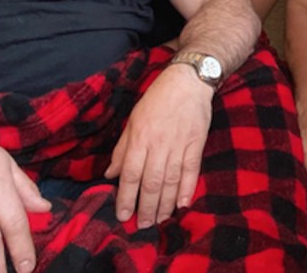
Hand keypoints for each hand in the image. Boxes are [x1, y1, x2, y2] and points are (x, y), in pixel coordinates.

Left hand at [105, 65, 212, 227]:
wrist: (188, 82)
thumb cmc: (157, 99)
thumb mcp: (133, 120)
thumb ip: (122, 149)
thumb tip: (110, 174)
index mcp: (140, 138)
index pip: (131, 174)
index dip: (126, 197)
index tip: (122, 215)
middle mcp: (159, 145)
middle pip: (151, 183)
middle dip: (145, 207)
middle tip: (141, 225)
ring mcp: (179, 145)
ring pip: (170, 181)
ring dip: (164, 204)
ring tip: (159, 220)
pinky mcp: (196, 144)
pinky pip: (191, 171)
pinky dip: (187, 188)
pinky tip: (182, 204)